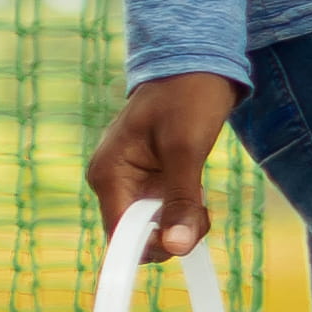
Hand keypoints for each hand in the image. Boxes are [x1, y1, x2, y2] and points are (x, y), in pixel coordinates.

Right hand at [84, 75, 239, 260]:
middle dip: (172, 233)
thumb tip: (177, 248)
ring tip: (201, 198)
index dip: (151, 246)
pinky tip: (197, 193)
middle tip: (202, 213)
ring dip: (181, 222)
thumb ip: (180, 200)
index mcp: (108, 174)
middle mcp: (112, 182)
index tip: (186, 237)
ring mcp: (130, 181)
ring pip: (153, 227)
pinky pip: (163, 212)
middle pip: (136, 237)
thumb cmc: (189, 97)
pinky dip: (183, 210)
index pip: (119, 237)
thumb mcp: (187, 149)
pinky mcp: (149, 180)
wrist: (197, 64)